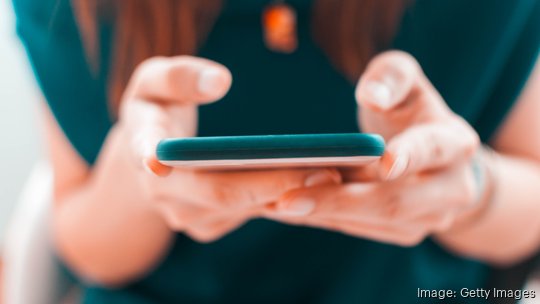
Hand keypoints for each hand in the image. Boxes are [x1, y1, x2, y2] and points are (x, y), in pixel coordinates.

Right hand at [104, 56, 340, 241]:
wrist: (154, 153)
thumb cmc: (158, 107)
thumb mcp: (155, 81)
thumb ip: (178, 76)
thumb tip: (219, 81)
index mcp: (144, 149)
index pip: (153, 154)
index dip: (166, 159)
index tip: (173, 162)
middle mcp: (163, 193)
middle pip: (222, 193)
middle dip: (275, 183)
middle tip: (326, 170)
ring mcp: (187, 215)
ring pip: (242, 208)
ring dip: (288, 194)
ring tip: (334, 174)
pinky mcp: (209, 224)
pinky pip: (250, 213)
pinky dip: (283, 199)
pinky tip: (316, 183)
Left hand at [264, 51, 485, 245]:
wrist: (436, 159)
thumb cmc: (410, 112)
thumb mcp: (405, 82)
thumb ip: (391, 76)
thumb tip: (371, 94)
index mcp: (454, 144)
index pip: (433, 149)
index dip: (409, 155)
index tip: (383, 161)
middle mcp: (451, 188)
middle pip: (394, 201)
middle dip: (338, 201)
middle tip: (286, 200)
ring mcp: (430, 217)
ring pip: (372, 222)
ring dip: (321, 215)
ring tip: (272, 206)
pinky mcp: (404, 232)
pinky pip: (360, 230)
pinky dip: (322, 219)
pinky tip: (286, 210)